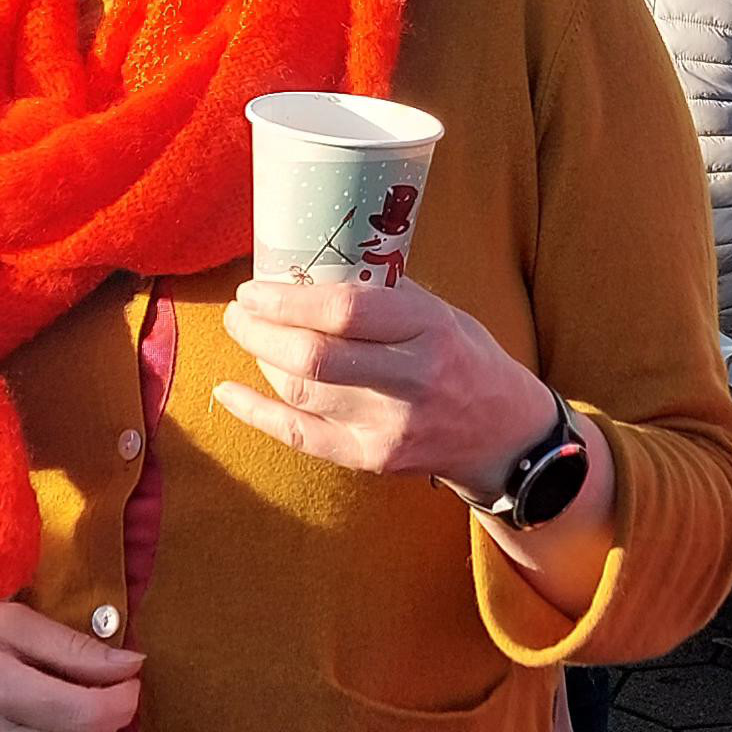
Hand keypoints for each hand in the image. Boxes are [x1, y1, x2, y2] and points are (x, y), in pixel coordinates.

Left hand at [215, 276, 565, 497]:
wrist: (502, 435)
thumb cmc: (464, 360)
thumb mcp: (440, 313)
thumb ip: (382, 295)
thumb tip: (310, 272)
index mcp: (429, 330)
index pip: (346, 310)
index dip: (288, 298)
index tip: (255, 287)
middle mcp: (411, 380)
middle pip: (315, 356)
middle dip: (261, 329)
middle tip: (239, 311)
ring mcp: (388, 426)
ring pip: (302, 393)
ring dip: (260, 359)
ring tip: (247, 335)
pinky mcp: (370, 460)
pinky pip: (299, 437)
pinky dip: (256, 412)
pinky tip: (228, 392)